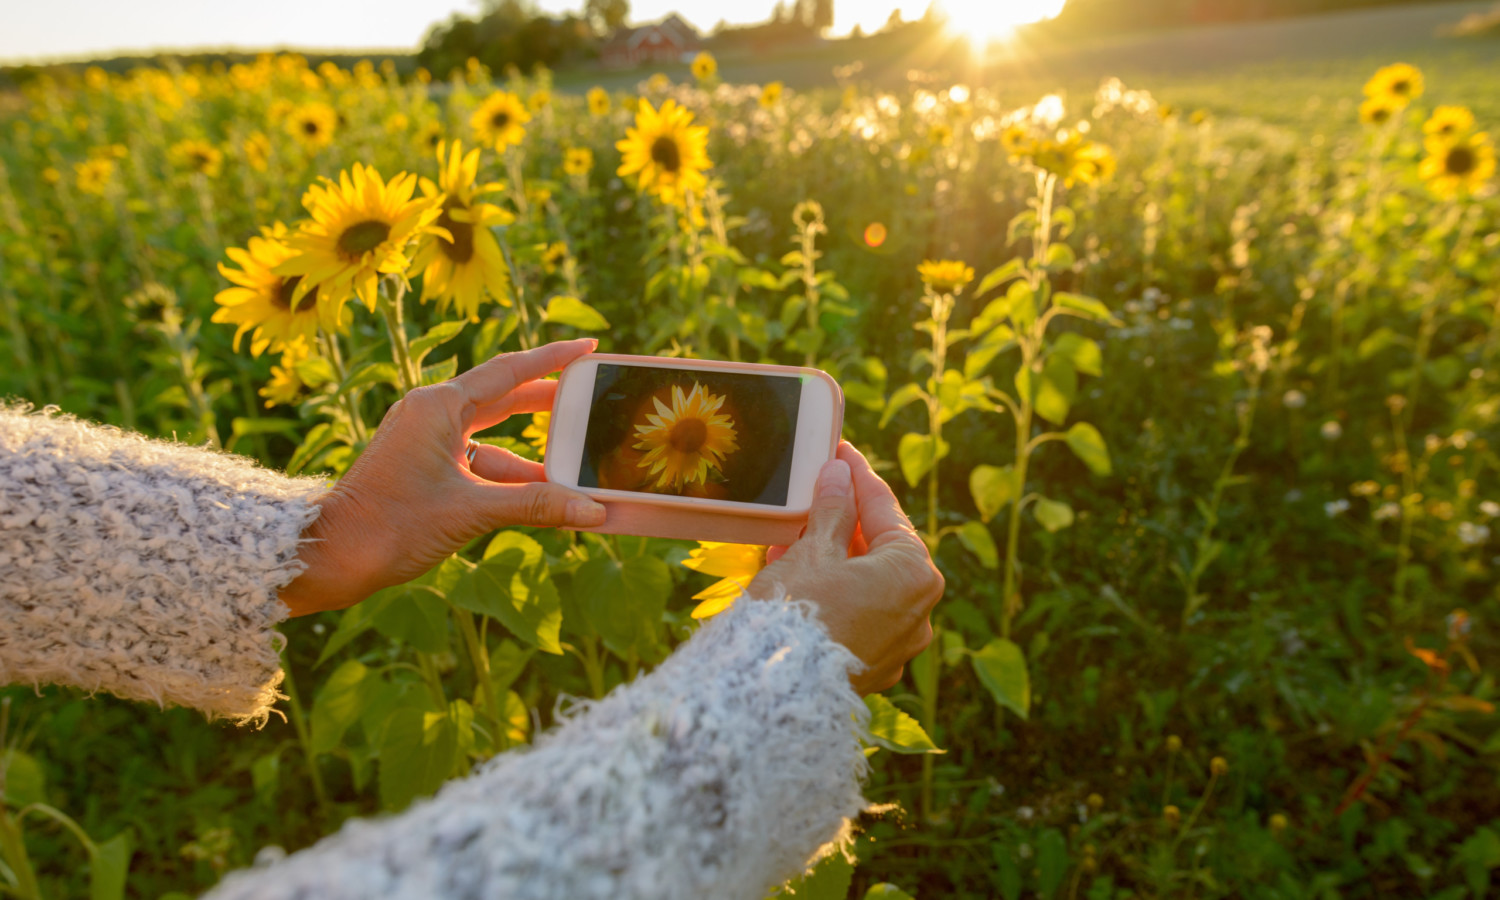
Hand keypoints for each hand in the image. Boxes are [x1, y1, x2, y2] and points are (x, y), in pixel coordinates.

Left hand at [279, 339, 607, 615]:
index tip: (588, 347)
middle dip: (547, 403)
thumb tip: (592, 510)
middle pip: (503, 398)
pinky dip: (507, 477)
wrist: (332, 557)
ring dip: (530, 455)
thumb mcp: (470, 512)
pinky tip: (540, 496)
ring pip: (492, 437)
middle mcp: (431, 414)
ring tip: (575, 468)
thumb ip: (535, 506)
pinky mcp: (422, 467)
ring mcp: (425, 441)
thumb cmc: (389, 526)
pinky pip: (476, 462)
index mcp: (438, 406)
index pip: (508, 371)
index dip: (552, 359)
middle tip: (590, 399)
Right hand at [747, 441, 943, 693]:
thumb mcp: (812, 550)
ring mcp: (898, 644)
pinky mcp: (872, 667)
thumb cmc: (795, 615)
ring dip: (831, 556)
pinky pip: (856, 614)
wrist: (770, 695)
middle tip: (812, 491)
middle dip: (841, 520)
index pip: (885, 509)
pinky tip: (796, 577)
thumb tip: (840, 474)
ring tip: (791, 535)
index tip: (840, 452)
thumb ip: (832, 509)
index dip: (857, 476)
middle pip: (879, 548)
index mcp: (914, 573)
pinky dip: (831, 591)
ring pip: (865, 583)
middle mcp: (918, 610)